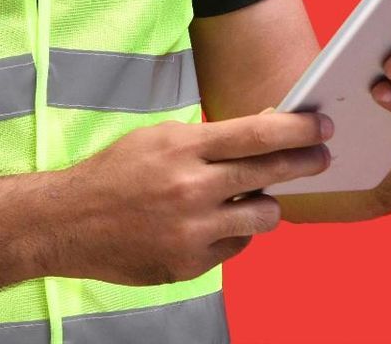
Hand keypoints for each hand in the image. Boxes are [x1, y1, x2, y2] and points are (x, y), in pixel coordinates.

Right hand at [47, 111, 332, 284]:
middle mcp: (192, 188)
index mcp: (183, 148)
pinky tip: (214, 223)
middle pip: (271, 173)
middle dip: (305, 162)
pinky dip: (233, 233)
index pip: (258, 134)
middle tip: (322, 156)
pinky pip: (237, 247)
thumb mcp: (160, 138)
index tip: (322, 126)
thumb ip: (209, 138)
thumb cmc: (115, 173)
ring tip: (254, 198)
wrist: (68, 223)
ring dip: (267, 205)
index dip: (298, 129)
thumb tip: (264, 130)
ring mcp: (193, 230)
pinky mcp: (190, 264)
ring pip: (265, 216)